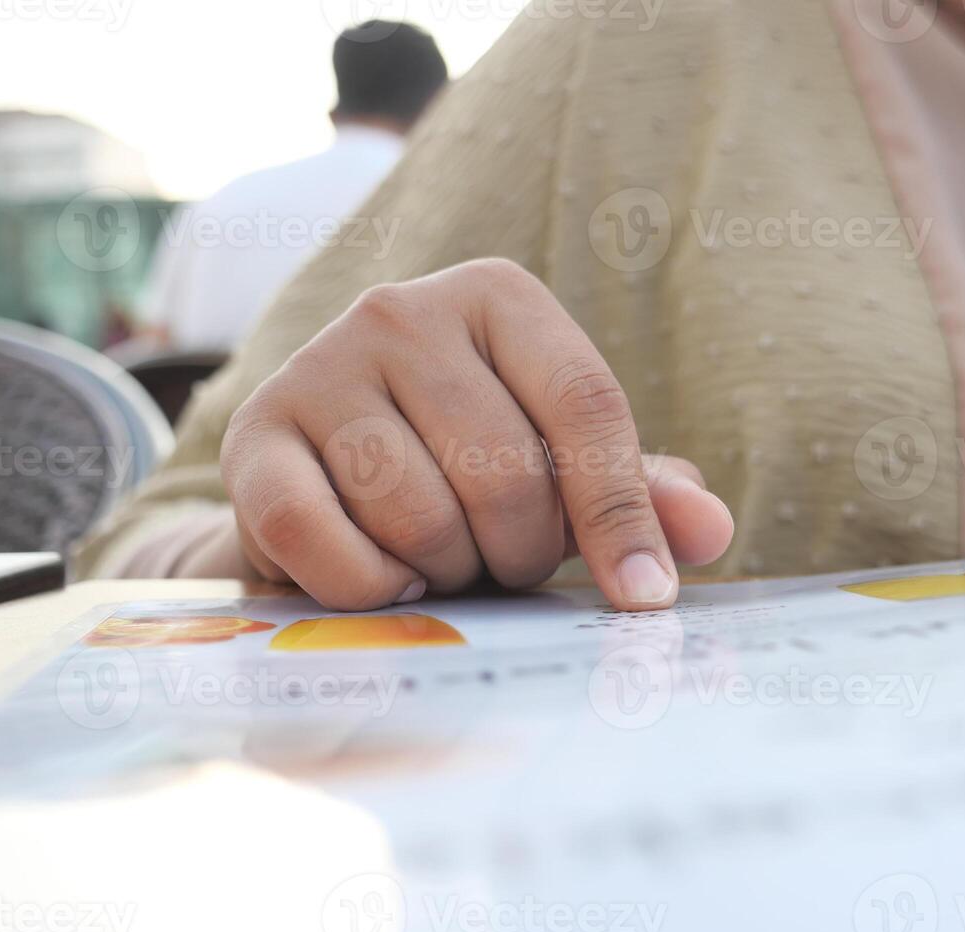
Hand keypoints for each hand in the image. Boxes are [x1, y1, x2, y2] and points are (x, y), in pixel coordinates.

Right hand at [221, 259, 733, 610]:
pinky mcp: (253, 438)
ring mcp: (319, 365)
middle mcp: (402, 311)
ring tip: (439, 560)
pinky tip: (381, 576)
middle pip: (505, 473)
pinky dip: (366, 587)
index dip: (623, 515)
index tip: (647, 601)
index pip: (587, 405)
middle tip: (500, 561)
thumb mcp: (561, 469)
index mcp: (499, 298)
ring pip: (418, 515)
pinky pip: (322, 538)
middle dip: (518, 553)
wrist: (327, 478)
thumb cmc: (467, 468)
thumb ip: (638, 492)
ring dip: (446, 573)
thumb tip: (711, 528)